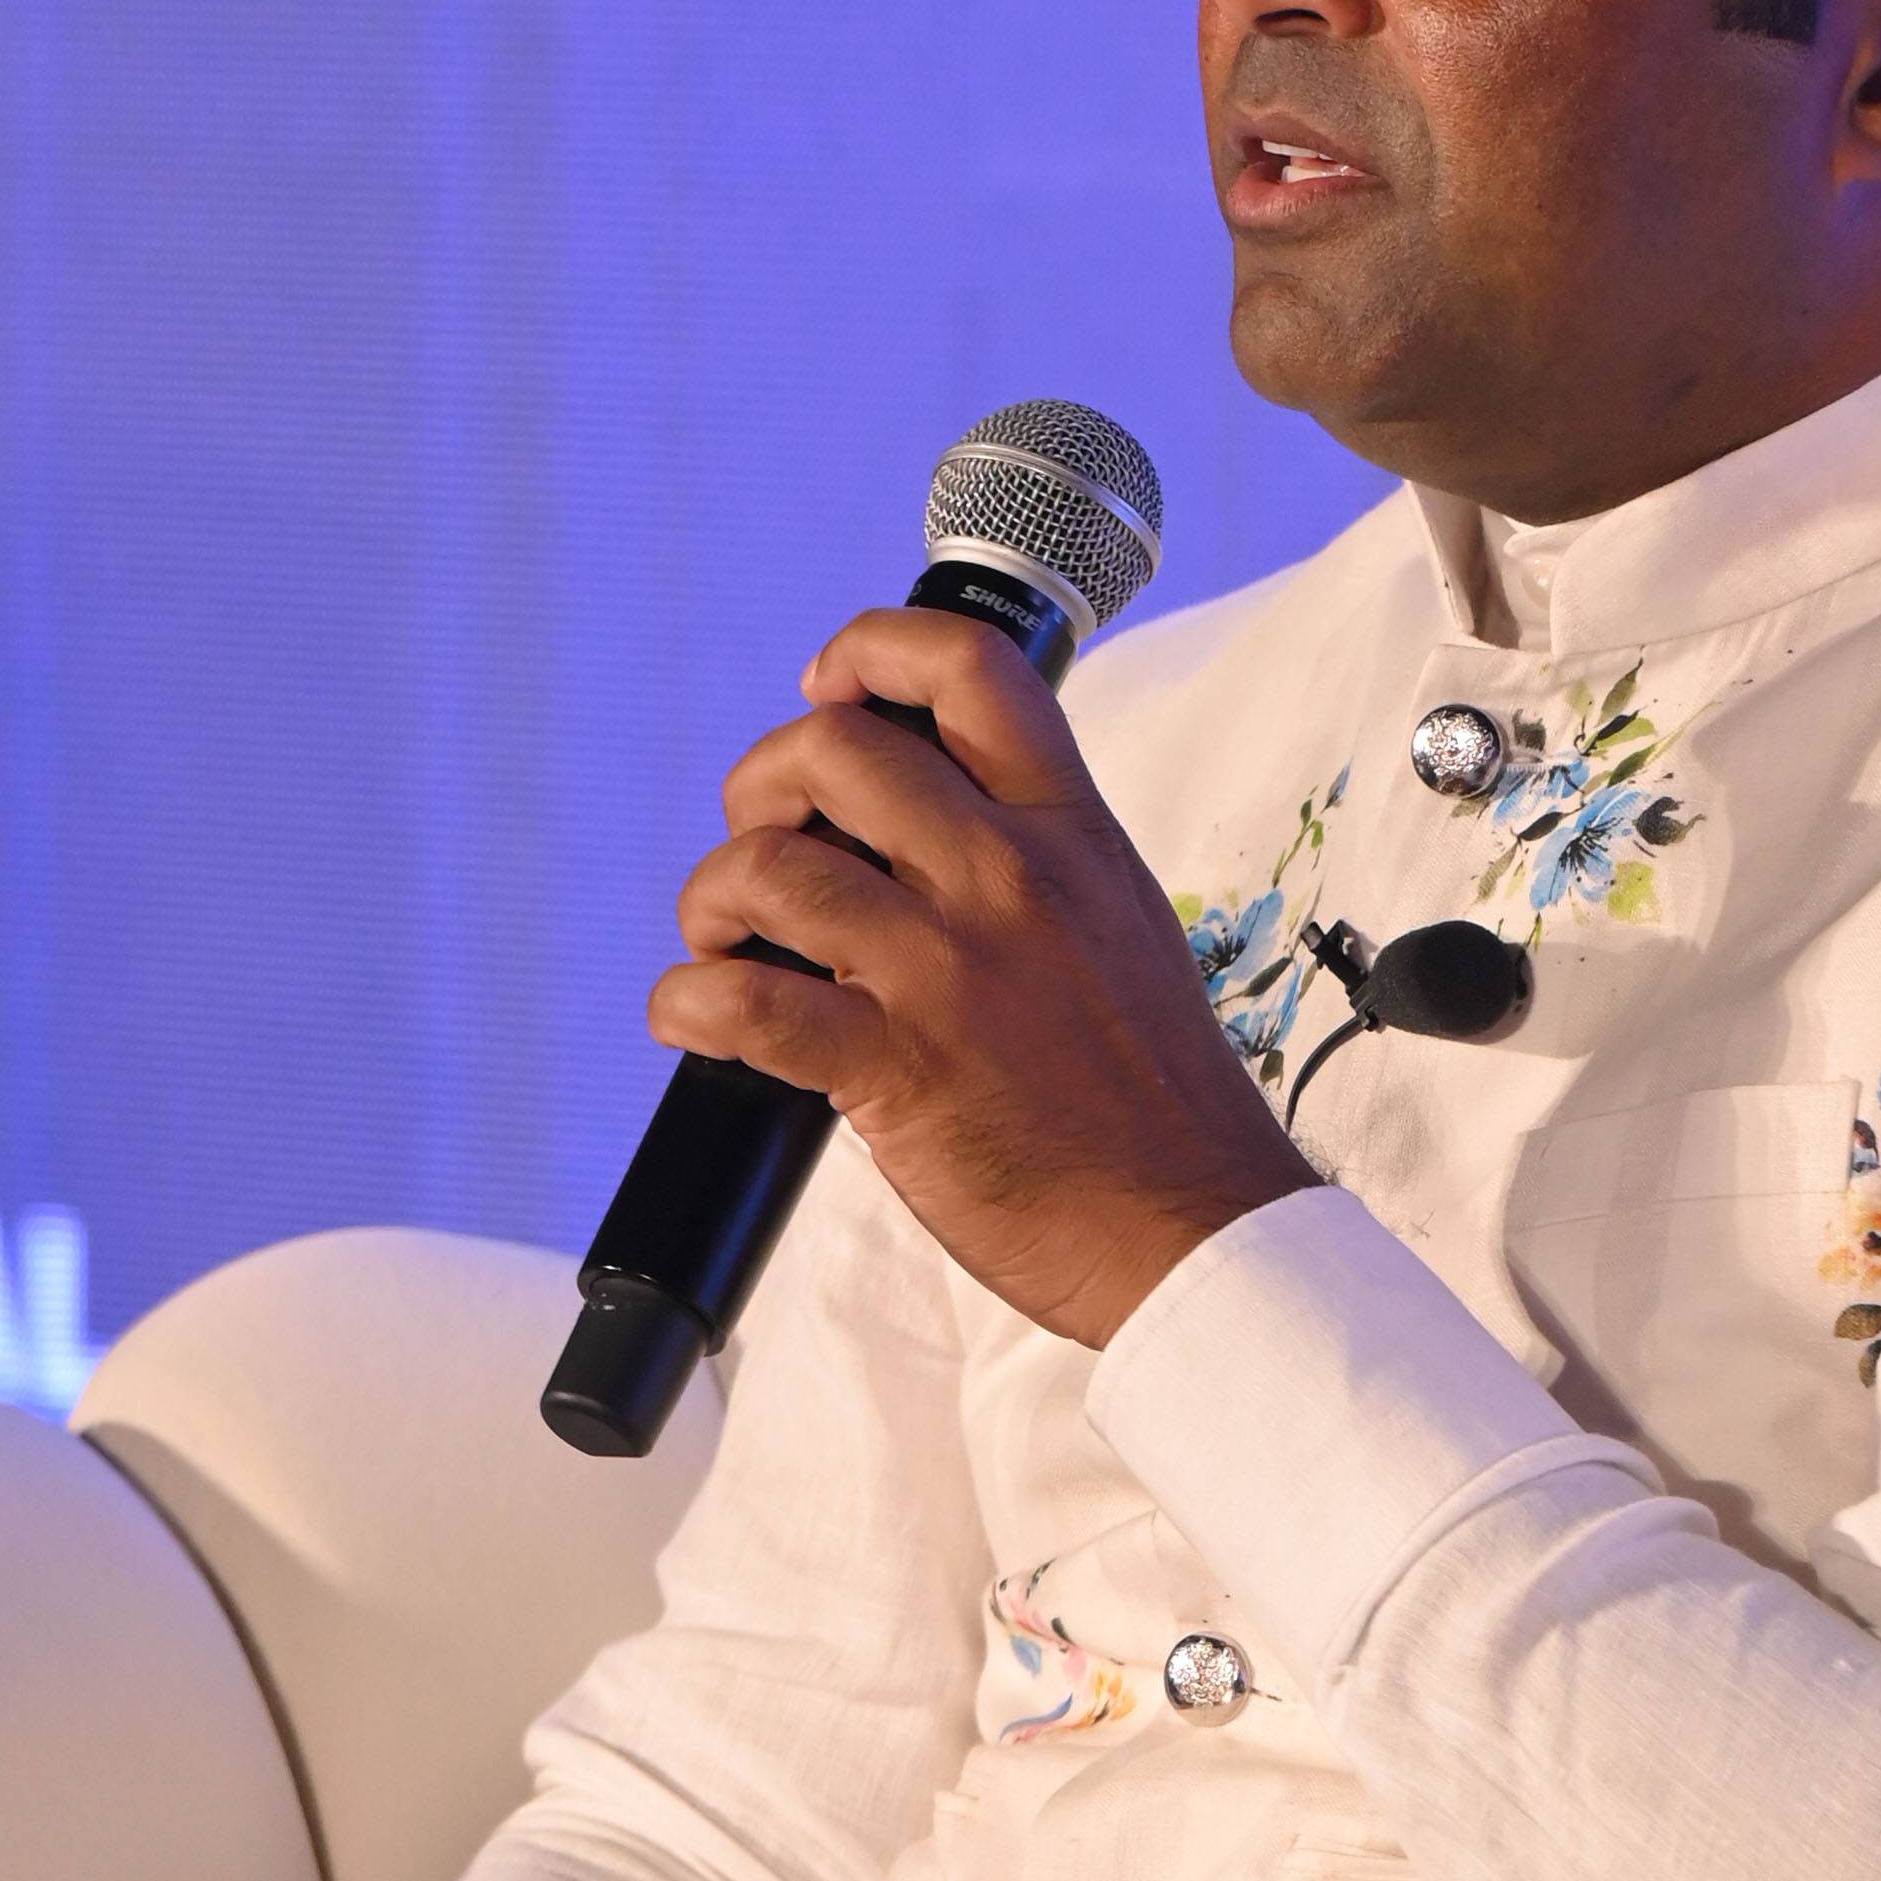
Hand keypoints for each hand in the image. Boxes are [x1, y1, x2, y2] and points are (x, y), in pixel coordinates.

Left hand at [652, 605, 1314, 1342]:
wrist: (1192, 1229)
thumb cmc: (1154, 1095)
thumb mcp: (1119, 920)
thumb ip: (1032, 853)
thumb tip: (915, 816)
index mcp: (1070, 831)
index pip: (968, 668)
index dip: (871, 650)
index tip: (830, 686)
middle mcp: (1007, 879)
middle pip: (832, 748)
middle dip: (761, 786)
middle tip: (766, 845)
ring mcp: (948, 970)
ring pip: (769, 866)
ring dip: (714, 898)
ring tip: (725, 941)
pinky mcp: (897, 1069)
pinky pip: (746, 1008)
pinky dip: (688, 1004)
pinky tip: (697, 1017)